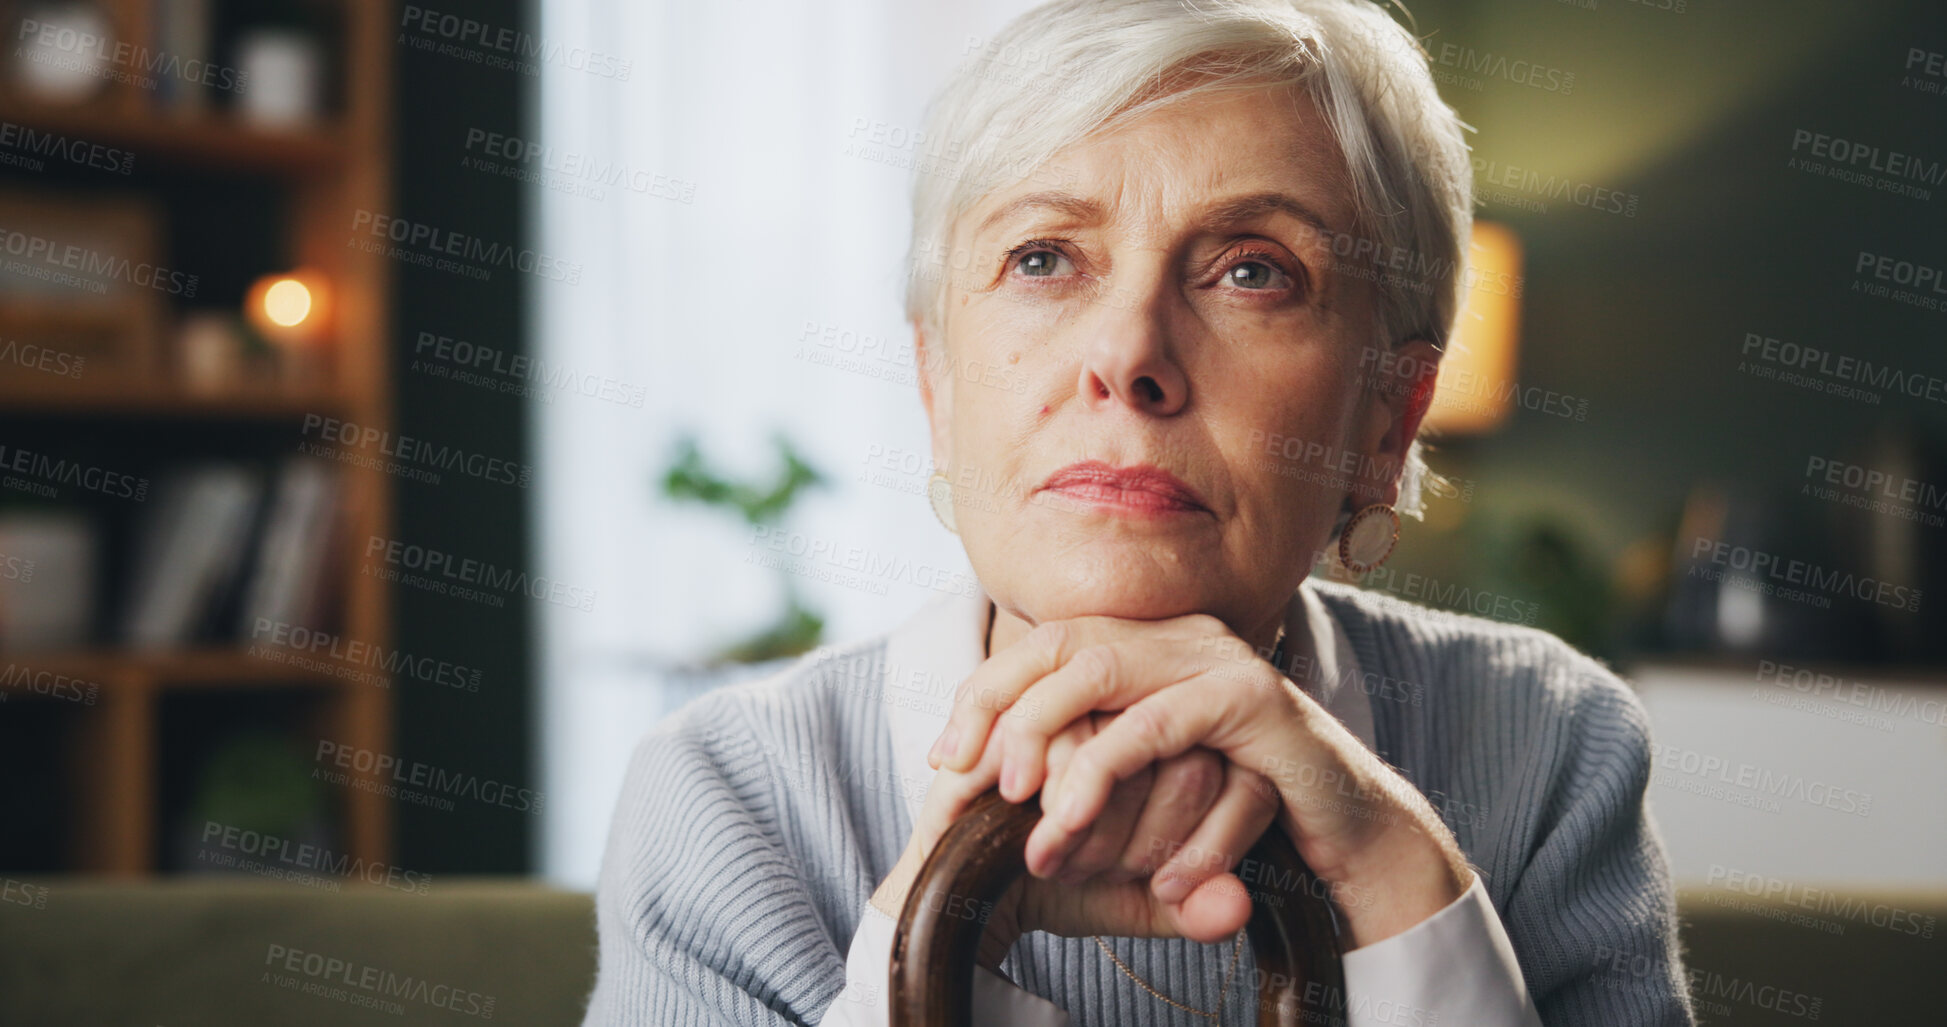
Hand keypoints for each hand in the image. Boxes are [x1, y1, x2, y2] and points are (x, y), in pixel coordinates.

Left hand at [929, 612, 1474, 949]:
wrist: (1349, 832)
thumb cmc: (1236, 814)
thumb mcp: (1142, 792)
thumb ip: (1075, 770)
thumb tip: (966, 779)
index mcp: (1146, 646)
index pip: (1043, 643)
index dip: (983, 694)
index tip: (944, 761)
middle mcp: (1175, 635)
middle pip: (1059, 643)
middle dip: (1001, 713)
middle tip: (971, 787)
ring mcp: (1215, 655)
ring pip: (1099, 676)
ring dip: (1059, 763)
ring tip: (1040, 838)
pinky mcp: (1254, 696)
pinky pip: (1162, 727)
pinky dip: (1122, 784)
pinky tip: (1117, 849)